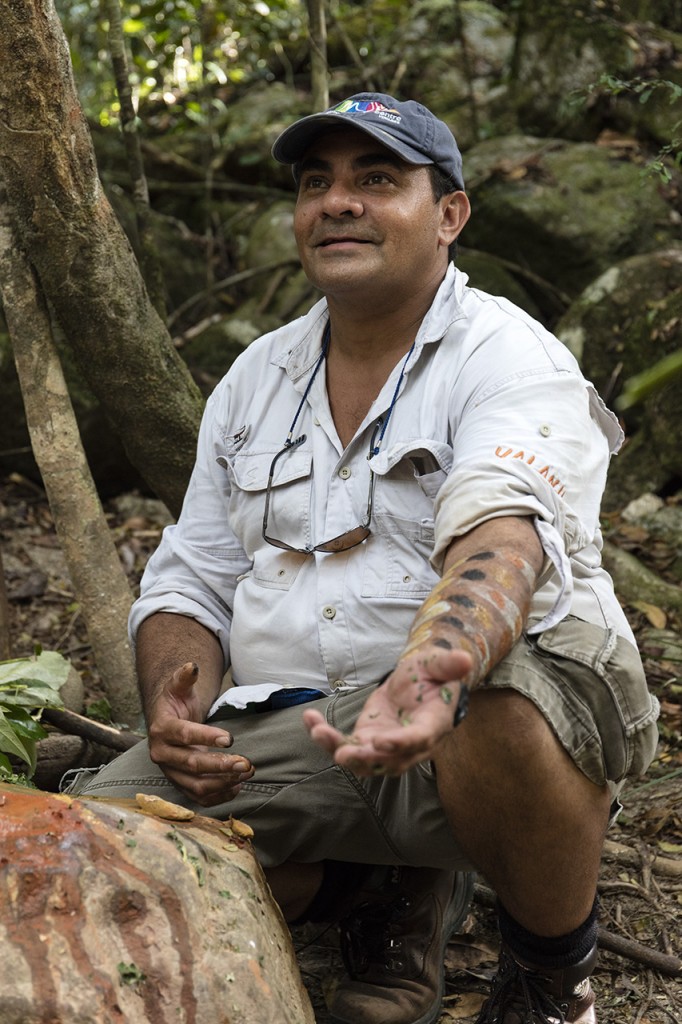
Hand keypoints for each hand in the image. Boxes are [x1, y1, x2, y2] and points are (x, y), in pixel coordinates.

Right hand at [147, 661, 253, 805]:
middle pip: (192, 764)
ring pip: (196, 786)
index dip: (207, 737)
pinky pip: (198, 797)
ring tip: (246, 772)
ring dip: (223, 783)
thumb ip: (184, 676)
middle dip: (220, 766)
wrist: (166, 722)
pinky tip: (237, 787)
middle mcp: (162, 754)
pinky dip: (218, 796)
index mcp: (161, 729)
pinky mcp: (180, 784)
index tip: (230, 739)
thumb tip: (192, 666)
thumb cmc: (175, 703)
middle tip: (245, 763)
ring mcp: (170, 772)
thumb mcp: (178, 686)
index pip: (184, 735)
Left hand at [303, 648, 472, 776]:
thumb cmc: (432, 674)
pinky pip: (345, 744)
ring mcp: (385, 746)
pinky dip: (325, 735)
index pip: (417, 740)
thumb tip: (466, 659)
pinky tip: (308, 718)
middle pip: (387, 760)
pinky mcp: (367, 740)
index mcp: (432, 725)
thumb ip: (450, 664)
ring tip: (318, 731)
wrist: (419, 682)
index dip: (399, 743)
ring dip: (338, 749)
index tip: (380, 741)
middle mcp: (409, 745)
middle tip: (343, 753)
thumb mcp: (439, 664)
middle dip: (364, 758)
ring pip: (362, 758)